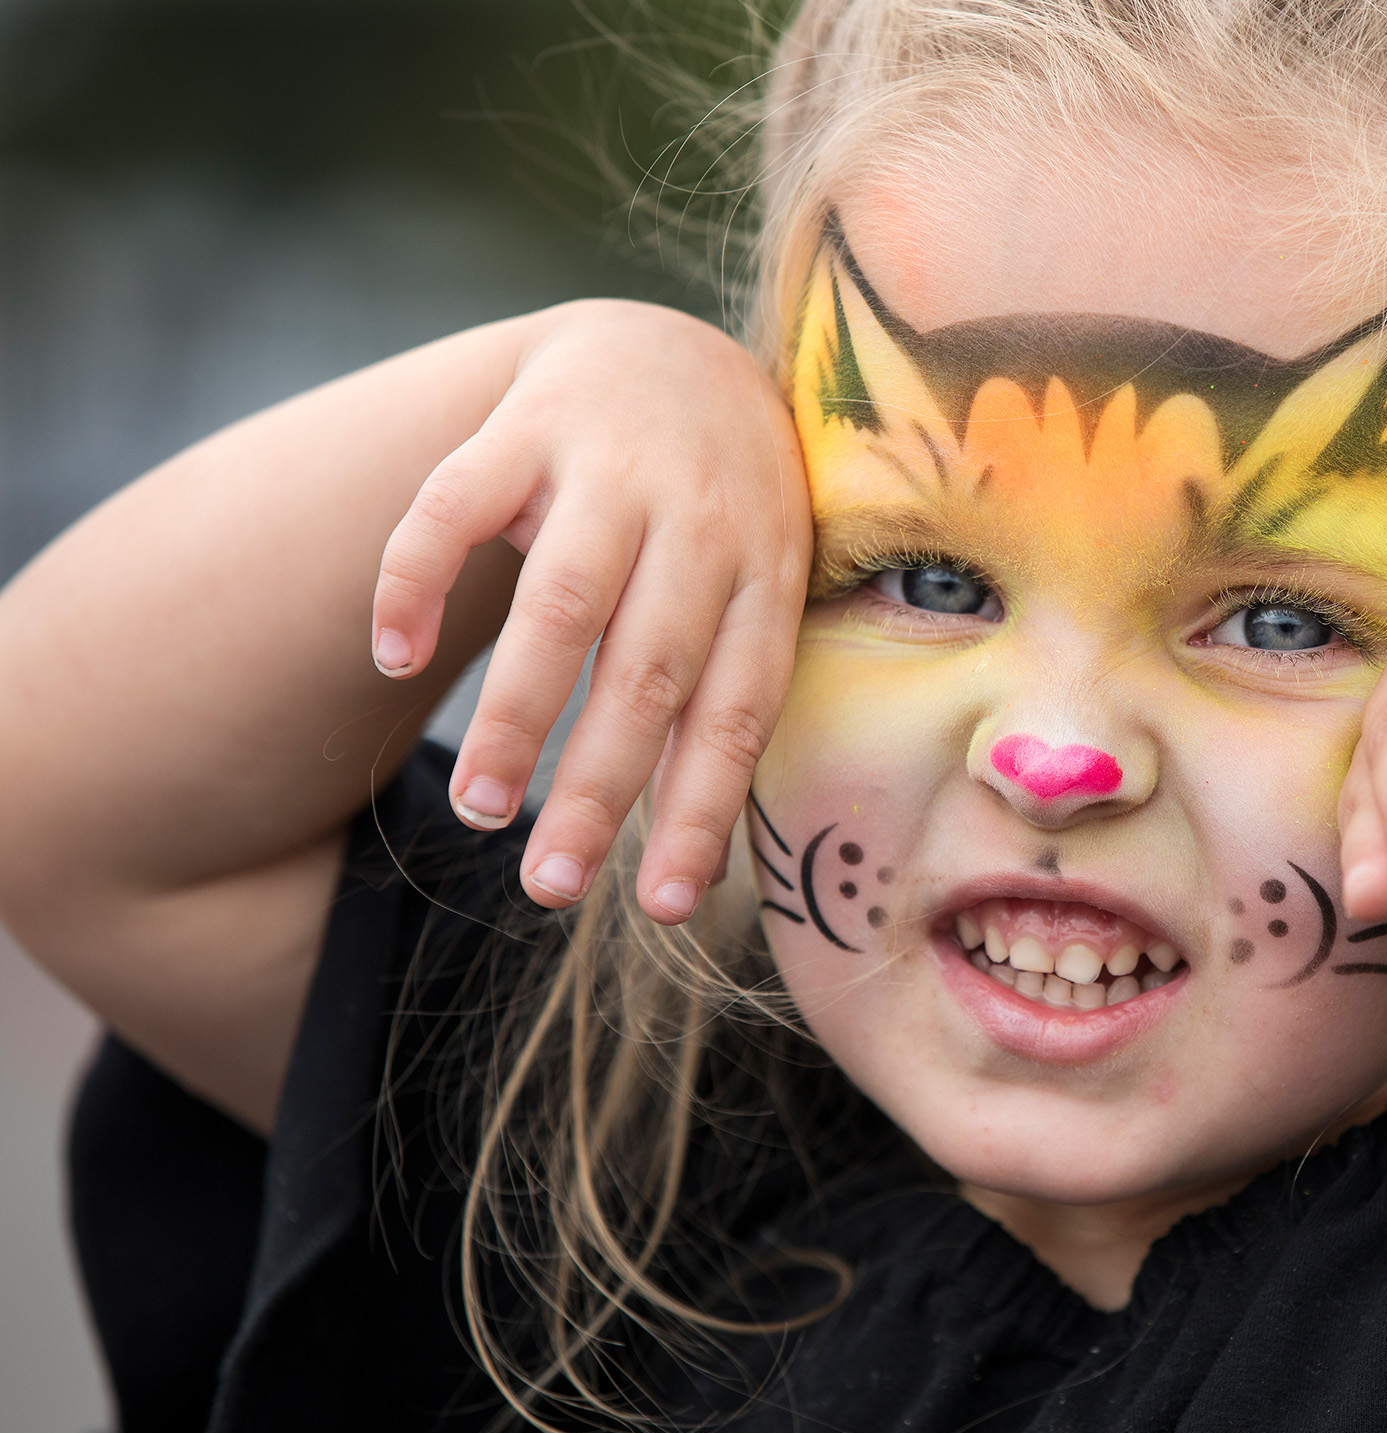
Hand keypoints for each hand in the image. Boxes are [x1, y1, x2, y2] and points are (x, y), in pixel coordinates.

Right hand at [370, 299, 810, 922]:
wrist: (669, 347)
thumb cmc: (718, 513)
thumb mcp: (754, 585)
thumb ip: (720, 698)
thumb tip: (697, 869)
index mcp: (767, 572)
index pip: (737, 710)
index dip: (699, 808)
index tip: (658, 906)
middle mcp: (700, 516)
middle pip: (649, 670)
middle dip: (597, 788)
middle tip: (548, 885)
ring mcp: (612, 462)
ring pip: (562, 601)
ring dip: (515, 713)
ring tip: (481, 807)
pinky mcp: (527, 419)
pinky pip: (456, 504)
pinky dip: (417, 582)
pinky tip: (394, 658)